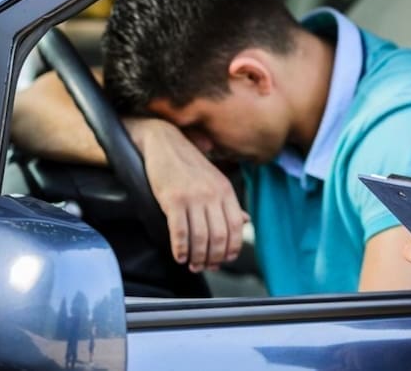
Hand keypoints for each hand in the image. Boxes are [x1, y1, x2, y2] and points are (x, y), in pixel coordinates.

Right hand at [125, 118, 248, 272]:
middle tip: (206, 266)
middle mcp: (212, 194)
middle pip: (220, 236)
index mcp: (225, 190)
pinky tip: (180, 256)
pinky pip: (180, 231)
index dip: (232, 248)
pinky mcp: (173, 199)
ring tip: (192, 264)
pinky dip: (181, 249)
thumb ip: (229, 203)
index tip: (225, 259)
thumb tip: (246, 221)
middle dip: (214, 257)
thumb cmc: (189, 165)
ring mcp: (193, 196)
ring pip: (201, 237)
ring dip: (197, 257)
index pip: (236, 226)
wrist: (164, 143)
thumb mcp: (215, 181)